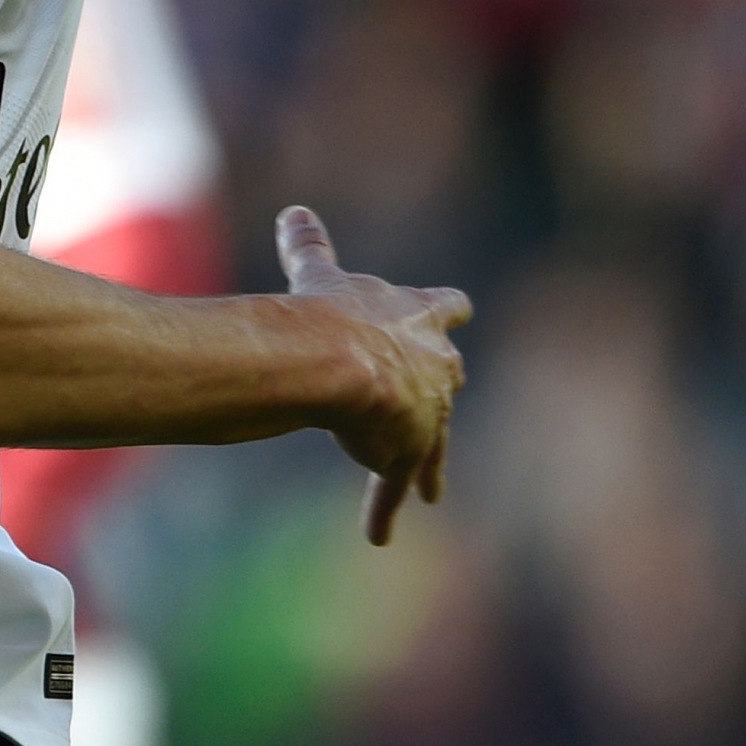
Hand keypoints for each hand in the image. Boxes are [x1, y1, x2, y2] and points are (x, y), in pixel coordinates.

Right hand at [276, 205, 469, 545]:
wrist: (334, 360)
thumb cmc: (324, 311)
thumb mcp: (318, 274)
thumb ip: (310, 245)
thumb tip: (294, 210)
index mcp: (415, 315)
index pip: (444, 307)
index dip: (441, 311)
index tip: (451, 313)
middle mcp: (431, 363)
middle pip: (447, 376)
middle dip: (438, 390)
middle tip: (433, 405)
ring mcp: (424, 411)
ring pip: (431, 441)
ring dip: (423, 462)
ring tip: (423, 488)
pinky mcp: (405, 451)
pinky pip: (394, 485)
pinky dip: (385, 508)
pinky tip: (378, 535)